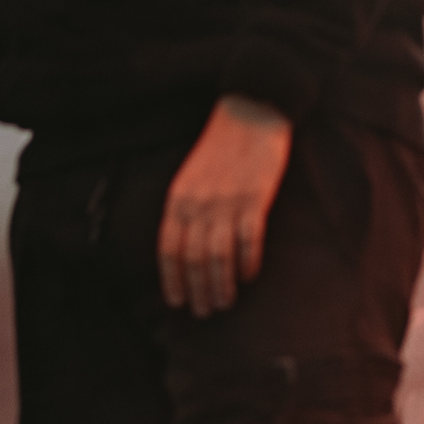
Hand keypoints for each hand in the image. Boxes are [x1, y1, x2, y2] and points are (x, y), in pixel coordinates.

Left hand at [159, 96, 291, 317]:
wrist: (250, 112)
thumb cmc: (220, 147)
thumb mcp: (191, 177)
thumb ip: (186, 208)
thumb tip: (186, 248)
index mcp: (178, 198)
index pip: (169, 248)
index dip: (172, 279)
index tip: (177, 302)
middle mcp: (198, 204)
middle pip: (193, 258)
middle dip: (197, 290)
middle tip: (204, 311)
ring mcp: (226, 202)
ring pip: (218, 256)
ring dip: (221, 285)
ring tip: (224, 303)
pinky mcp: (254, 199)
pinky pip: (248, 240)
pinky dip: (247, 262)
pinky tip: (248, 276)